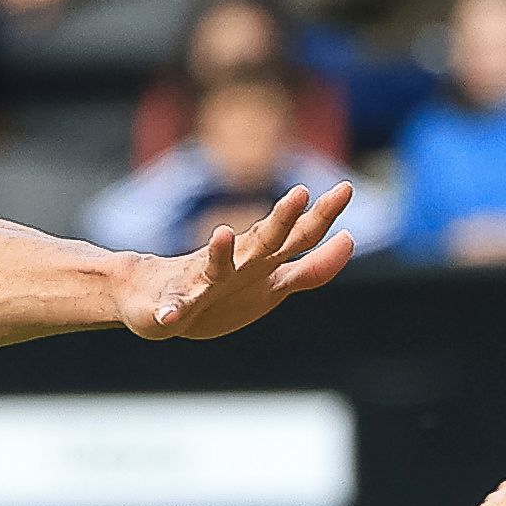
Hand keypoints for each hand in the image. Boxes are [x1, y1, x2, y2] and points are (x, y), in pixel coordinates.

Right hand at [128, 183, 358, 342]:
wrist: (157, 298)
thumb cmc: (224, 290)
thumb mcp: (274, 284)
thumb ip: (311, 269)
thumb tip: (348, 240)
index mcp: (260, 259)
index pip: (298, 235)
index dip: (322, 216)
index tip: (347, 189)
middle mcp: (235, 263)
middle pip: (265, 240)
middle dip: (282, 219)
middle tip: (301, 193)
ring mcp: (202, 282)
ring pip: (215, 266)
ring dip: (219, 251)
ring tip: (221, 234)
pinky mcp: (174, 304)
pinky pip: (173, 307)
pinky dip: (171, 310)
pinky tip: (170, 316)